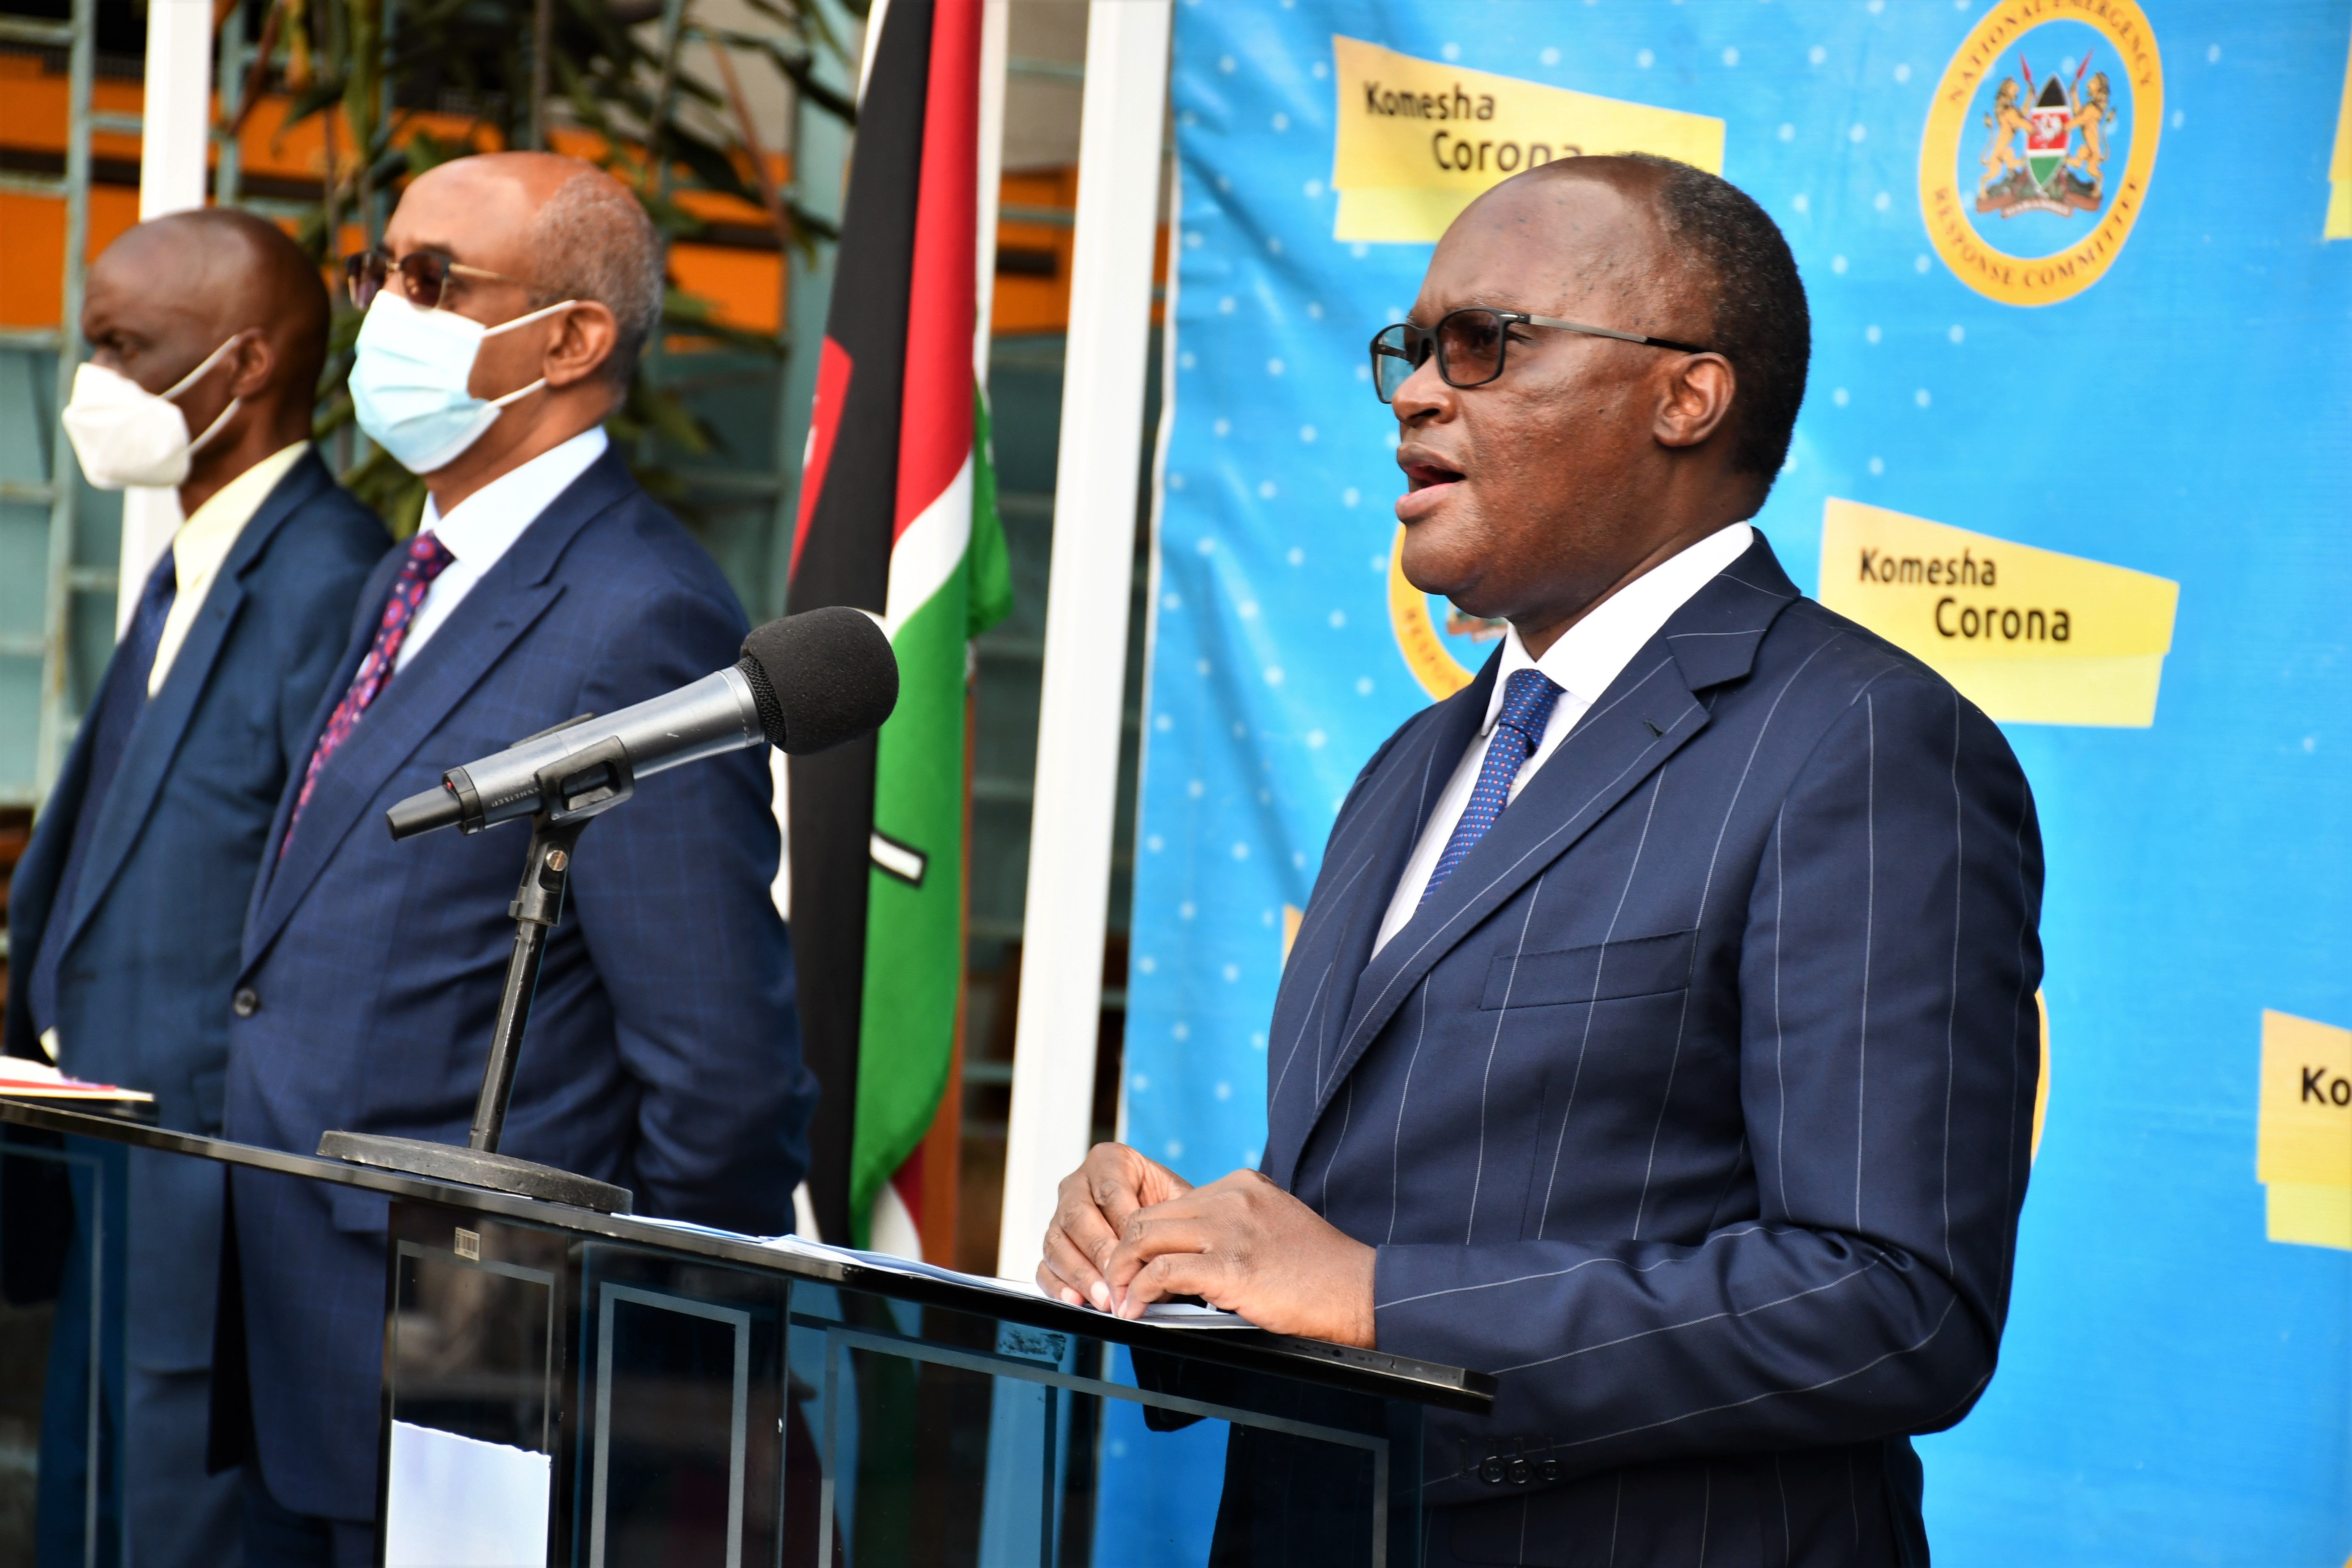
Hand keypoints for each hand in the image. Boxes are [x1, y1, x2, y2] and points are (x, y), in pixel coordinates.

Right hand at [1037, 1142, 1193, 1311]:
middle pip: (1078, 1217)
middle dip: (1099, 1253)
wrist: (1158, 1219)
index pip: (1110, 1191)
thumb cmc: (1168, 1207)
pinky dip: (1058, 1286)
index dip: (1123, 1225)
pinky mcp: (1054, 1246)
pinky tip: (1077, 1301)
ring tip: (1103, 1298)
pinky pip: (1045, 1266)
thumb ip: (1171, 1219)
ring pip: (1058, 1243)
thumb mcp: (1177, 1201)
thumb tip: (1166, 1253)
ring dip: (1081, 1275)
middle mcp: (1078, 1184)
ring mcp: (1060, 1215)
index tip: (1140, 1254)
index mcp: (1109, 1161)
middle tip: (1118, 1281)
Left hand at [1103, 1169, 1376, 1346]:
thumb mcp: (1272, 1224)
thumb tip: (1191, 1251)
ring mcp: (1230, 1228)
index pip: (1170, 1204)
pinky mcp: (1231, 1265)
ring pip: (1145, 1237)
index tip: (1134, 1267)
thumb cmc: (1319, 1269)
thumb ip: (1233, 1225)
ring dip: (1122, 1272)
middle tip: (1114, 1285)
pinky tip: (1137, 1309)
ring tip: (1119, 1300)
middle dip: (1121, 1253)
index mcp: (1239, 1184)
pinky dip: (1140, 1291)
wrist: (1359, 1290)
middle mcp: (1230, 1198)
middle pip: (1148, 1216)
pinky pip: (1163, 1270)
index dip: (1144, 1238)